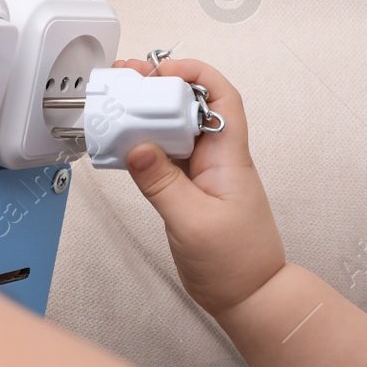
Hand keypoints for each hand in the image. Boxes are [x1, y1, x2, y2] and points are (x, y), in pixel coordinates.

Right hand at [115, 57, 284, 316]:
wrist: (248, 296)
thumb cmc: (237, 263)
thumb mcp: (193, 222)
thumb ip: (162, 184)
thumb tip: (137, 148)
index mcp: (228, 158)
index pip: (220, 97)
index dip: (193, 74)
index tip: (161, 70)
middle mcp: (216, 160)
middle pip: (189, 107)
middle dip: (158, 88)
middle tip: (125, 80)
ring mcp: (202, 174)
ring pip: (173, 131)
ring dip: (147, 116)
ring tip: (117, 105)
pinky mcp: (188, 190)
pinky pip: (163, 158)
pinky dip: (143, 147)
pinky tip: (123, 145)